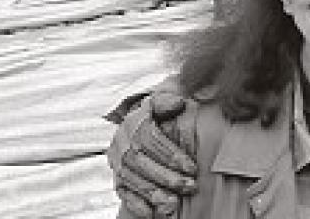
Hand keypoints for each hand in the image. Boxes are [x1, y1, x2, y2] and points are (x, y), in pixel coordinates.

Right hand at [109, 92, 196, 216]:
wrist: (141, 128)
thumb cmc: (159, 117)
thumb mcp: (163, 104)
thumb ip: (168, 102)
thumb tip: (178, 102)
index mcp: (133, 122)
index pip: (149, 139)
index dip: (171, 154)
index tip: (192, 167)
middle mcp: (121, 143)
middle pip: (140, 162)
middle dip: (166, 176)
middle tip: (190, 186)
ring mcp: (117, 163)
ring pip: (132, 180)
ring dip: (154, 193)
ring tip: (175, 203)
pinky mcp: (117, 180)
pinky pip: (123, 194)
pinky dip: (137, 205)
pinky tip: (152, 212)